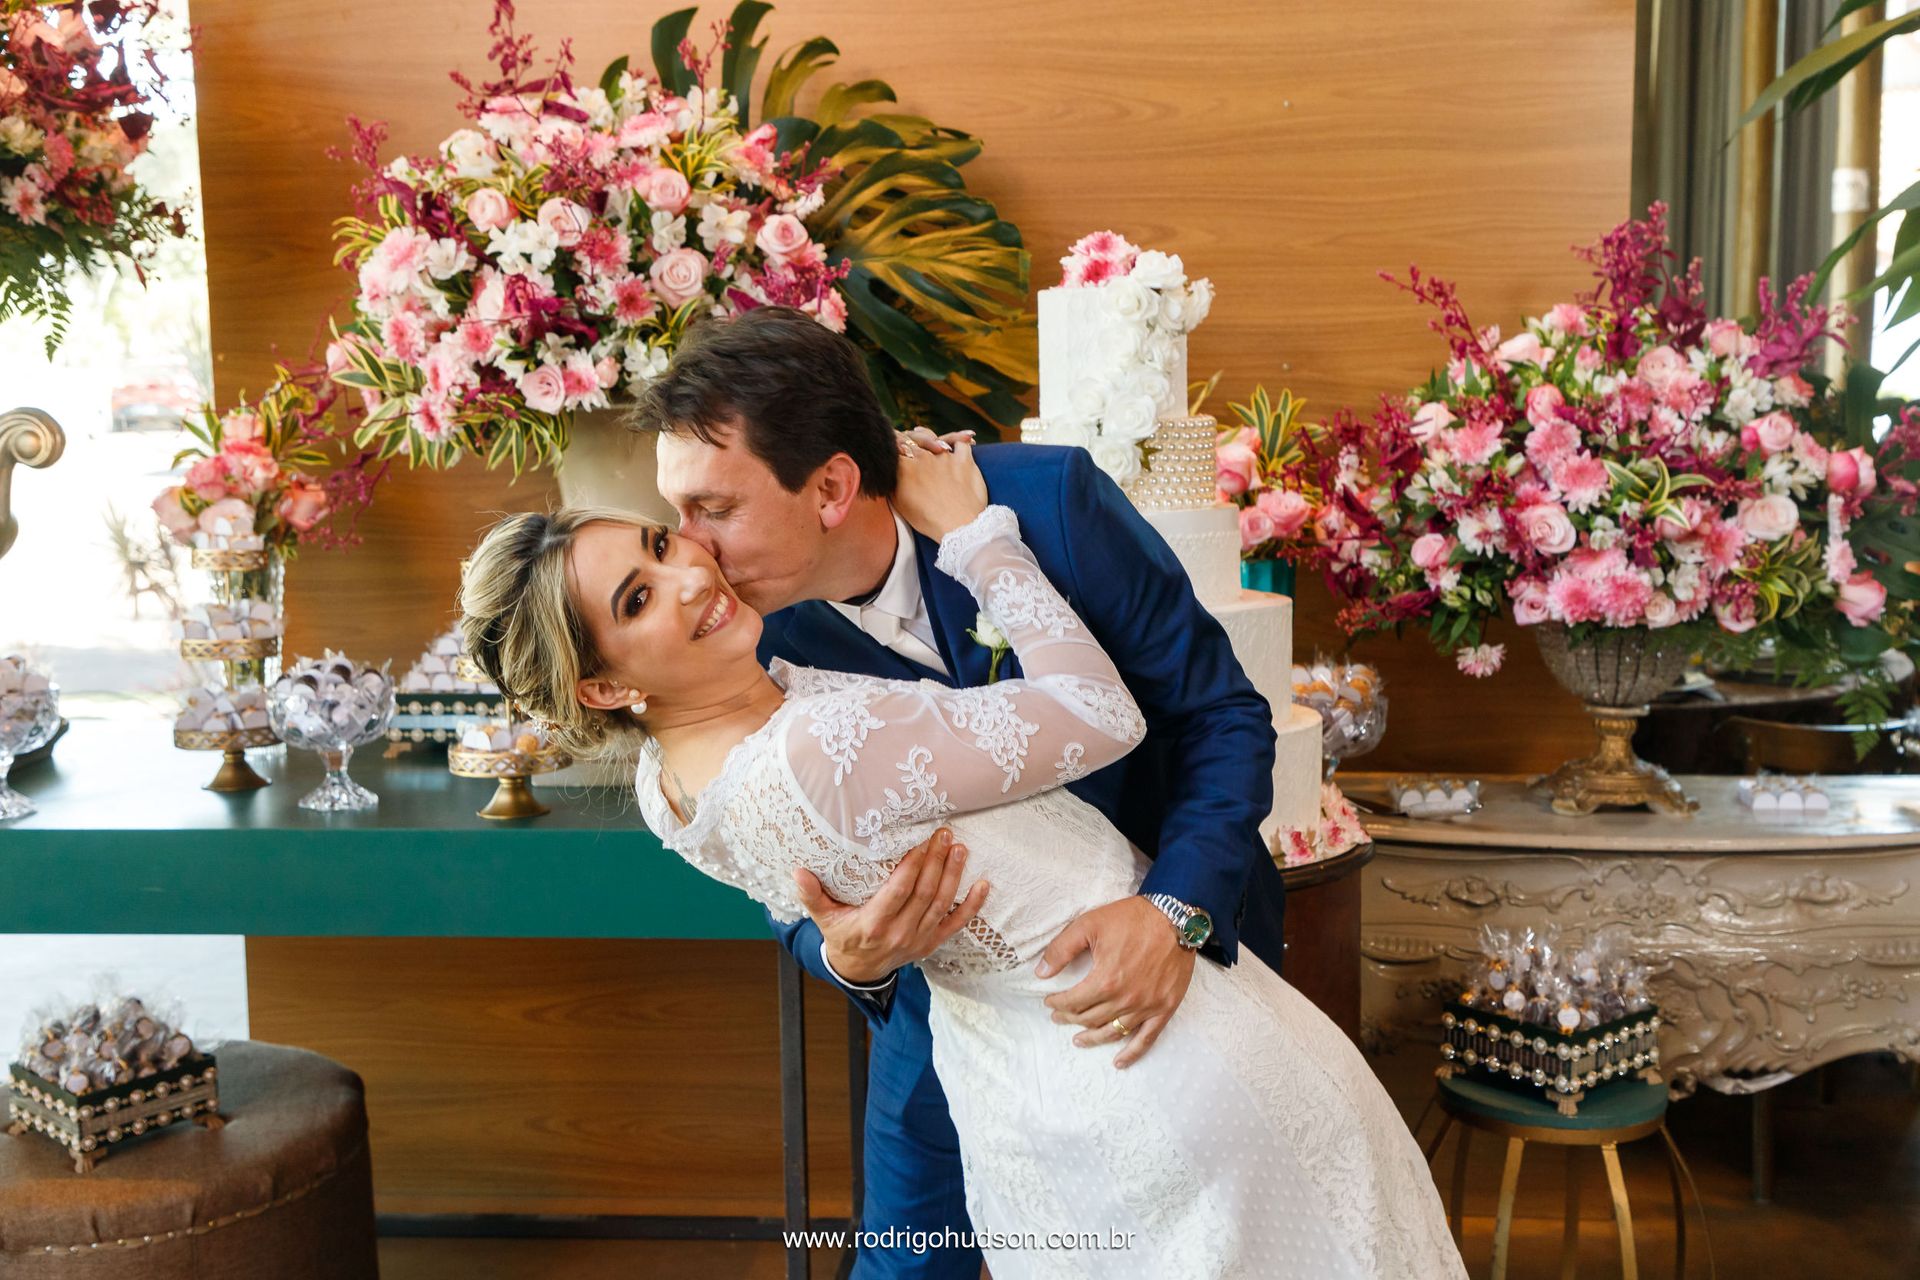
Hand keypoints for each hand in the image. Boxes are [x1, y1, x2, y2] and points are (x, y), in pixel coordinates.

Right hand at [793, 827, 989, 984]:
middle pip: (923, 894)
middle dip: (936, 862)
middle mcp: (899, 934)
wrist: (858, 972)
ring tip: (959, 848)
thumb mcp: (822, 918)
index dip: (912, 867)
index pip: (897, 892)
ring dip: (953, 875)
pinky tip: (983, 885)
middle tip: (944, 834)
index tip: (920, 842)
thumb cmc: (841, 936)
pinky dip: (971, 906)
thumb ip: (811, 896)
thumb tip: (798, 872)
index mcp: (872, 925)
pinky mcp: (931, 944)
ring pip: (941, 905)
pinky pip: (956, 925)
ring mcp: (917, 940)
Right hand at [892, 430, 987, 542]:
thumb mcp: (900, 503)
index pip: (895, 443)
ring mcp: (944, 456)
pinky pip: (962, 443)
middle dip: (913, 439)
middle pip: (914, 438)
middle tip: (914, 442)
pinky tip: (966, 439)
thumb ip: (893, 481)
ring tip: (936, 444)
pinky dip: (961, 439)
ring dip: (933, 439)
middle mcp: (923, 456)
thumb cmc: (927, 519)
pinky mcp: (964, 460)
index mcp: (904, 466)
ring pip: (936, 437)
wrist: (958, 527)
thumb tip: (890, 468)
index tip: (898, 447)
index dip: (895, 443)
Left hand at [1038, 896, 1195, 1068]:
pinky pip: (1146, 1039)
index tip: (1049, 1001)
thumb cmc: (1132, 918)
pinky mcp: (1164, 1008)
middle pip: (1090, 1019)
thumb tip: (1041, 973)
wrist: (1176, 917)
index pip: (1073, 1002)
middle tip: (1059, 1016)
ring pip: (1113, 1032)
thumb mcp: (1089, 925)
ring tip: (1079, 1040)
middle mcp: (1125, 999)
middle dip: (1070, 1018)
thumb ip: (1061, 950)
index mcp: (1105, 980)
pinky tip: (1118, 1062)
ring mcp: (1146, 1006)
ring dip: (1093, 1038)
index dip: (1057, 1003)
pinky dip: (1131, 1054)